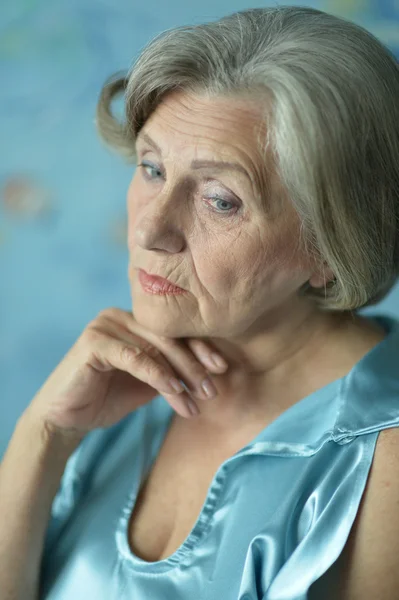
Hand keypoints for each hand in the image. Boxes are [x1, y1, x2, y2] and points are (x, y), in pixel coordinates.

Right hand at [26, 307, 227, 438]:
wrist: (67, 419)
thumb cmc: (107, 398)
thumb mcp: (149, 383)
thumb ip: (173, 370)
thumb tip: (213, 371)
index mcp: (135, 320)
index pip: (175, 330)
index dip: (201, 348)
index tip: (223, 369)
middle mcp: (121, 315)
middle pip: (169, 337)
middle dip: (195, 366)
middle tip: (212, 391)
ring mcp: (106, 325)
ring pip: (155, 348)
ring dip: (180, 377)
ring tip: (197, 401)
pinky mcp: (94, 341)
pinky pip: (135, 357)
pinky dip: (157, 375)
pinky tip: (175, 392)